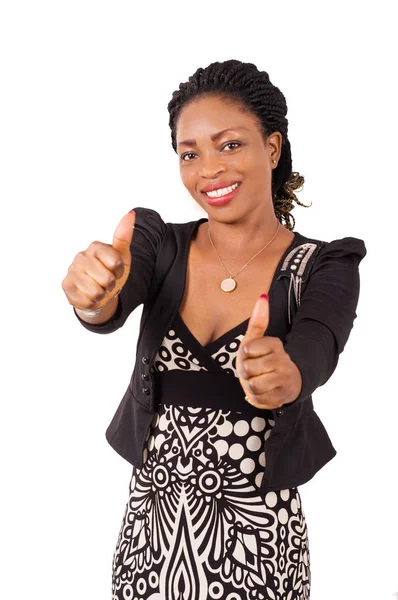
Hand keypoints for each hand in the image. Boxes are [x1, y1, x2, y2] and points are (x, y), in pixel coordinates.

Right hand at [62, 210, 135, 310]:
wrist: (99, 291)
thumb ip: (124, 236)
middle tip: (107, 281)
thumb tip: (131, 213)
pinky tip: (89, 295)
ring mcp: (71, 271)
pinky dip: (92, 302)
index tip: (116, 269)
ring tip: (99, 288)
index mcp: (95, 247)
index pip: (116, 262)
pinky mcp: (66, 286)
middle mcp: (81, 257)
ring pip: (96, 292)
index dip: (119, 271)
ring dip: (102, 294)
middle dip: (111, 284)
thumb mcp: (122, 255)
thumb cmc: (110, 271)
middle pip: (107, 279)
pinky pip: (86, 301)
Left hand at [237, 294, 302, 409]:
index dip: (244, 356)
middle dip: (246, 373)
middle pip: (249, 368)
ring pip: (254, 385)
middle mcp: (284, 360)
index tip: (251, 356)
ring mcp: (285, 379)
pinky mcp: (283, 397)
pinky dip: (255, 398)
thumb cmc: (261, 360)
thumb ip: (258, 320)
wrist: (279, 384)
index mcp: (275, 344)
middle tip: (254, 372)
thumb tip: (263, 295)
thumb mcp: (254, 341)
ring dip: (250, 386)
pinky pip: (258, 399)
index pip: (248, 349)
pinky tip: (263, 392)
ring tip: (257, 381)